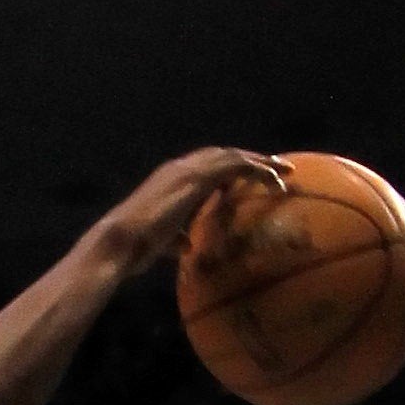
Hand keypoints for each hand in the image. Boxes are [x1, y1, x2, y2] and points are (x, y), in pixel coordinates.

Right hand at [93, 146, 289, 273]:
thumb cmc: (133, 250)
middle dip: (252, 160)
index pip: (208, 166)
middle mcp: (180, 167)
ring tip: (285, 171)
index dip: (232, 170)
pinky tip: (274, 181)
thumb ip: (176, 239)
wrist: (118, 243)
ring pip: (233, 155)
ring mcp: (187, 169)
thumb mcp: (160, 243)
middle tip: (278, 169)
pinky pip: (235, 166)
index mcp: (171, 179)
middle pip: (224, 155)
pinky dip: (257, 170)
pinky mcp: (196, 178)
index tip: (253, 178)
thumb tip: (188, 245)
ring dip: (261, 162)